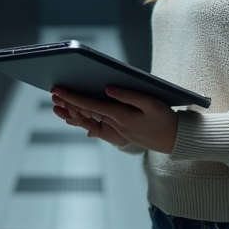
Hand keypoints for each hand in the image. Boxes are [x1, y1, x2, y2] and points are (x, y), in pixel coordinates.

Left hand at [50, 85, 178, 153]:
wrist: (175, 140)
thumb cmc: (165, 119)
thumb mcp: (151, 102)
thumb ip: (129, 95)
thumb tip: (107, 89)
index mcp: (121, 116)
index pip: (91, 105)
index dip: (73, 97)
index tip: (59, 90)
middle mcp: (115, 125)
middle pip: (86, 114)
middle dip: (68, 104)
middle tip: (53, 94)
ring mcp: (117, 131)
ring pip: (89, 121)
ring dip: (73, 113)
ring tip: (58, 106)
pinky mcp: (120, 133)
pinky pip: (98, 127)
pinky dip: (85, 121)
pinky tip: (76, 117)